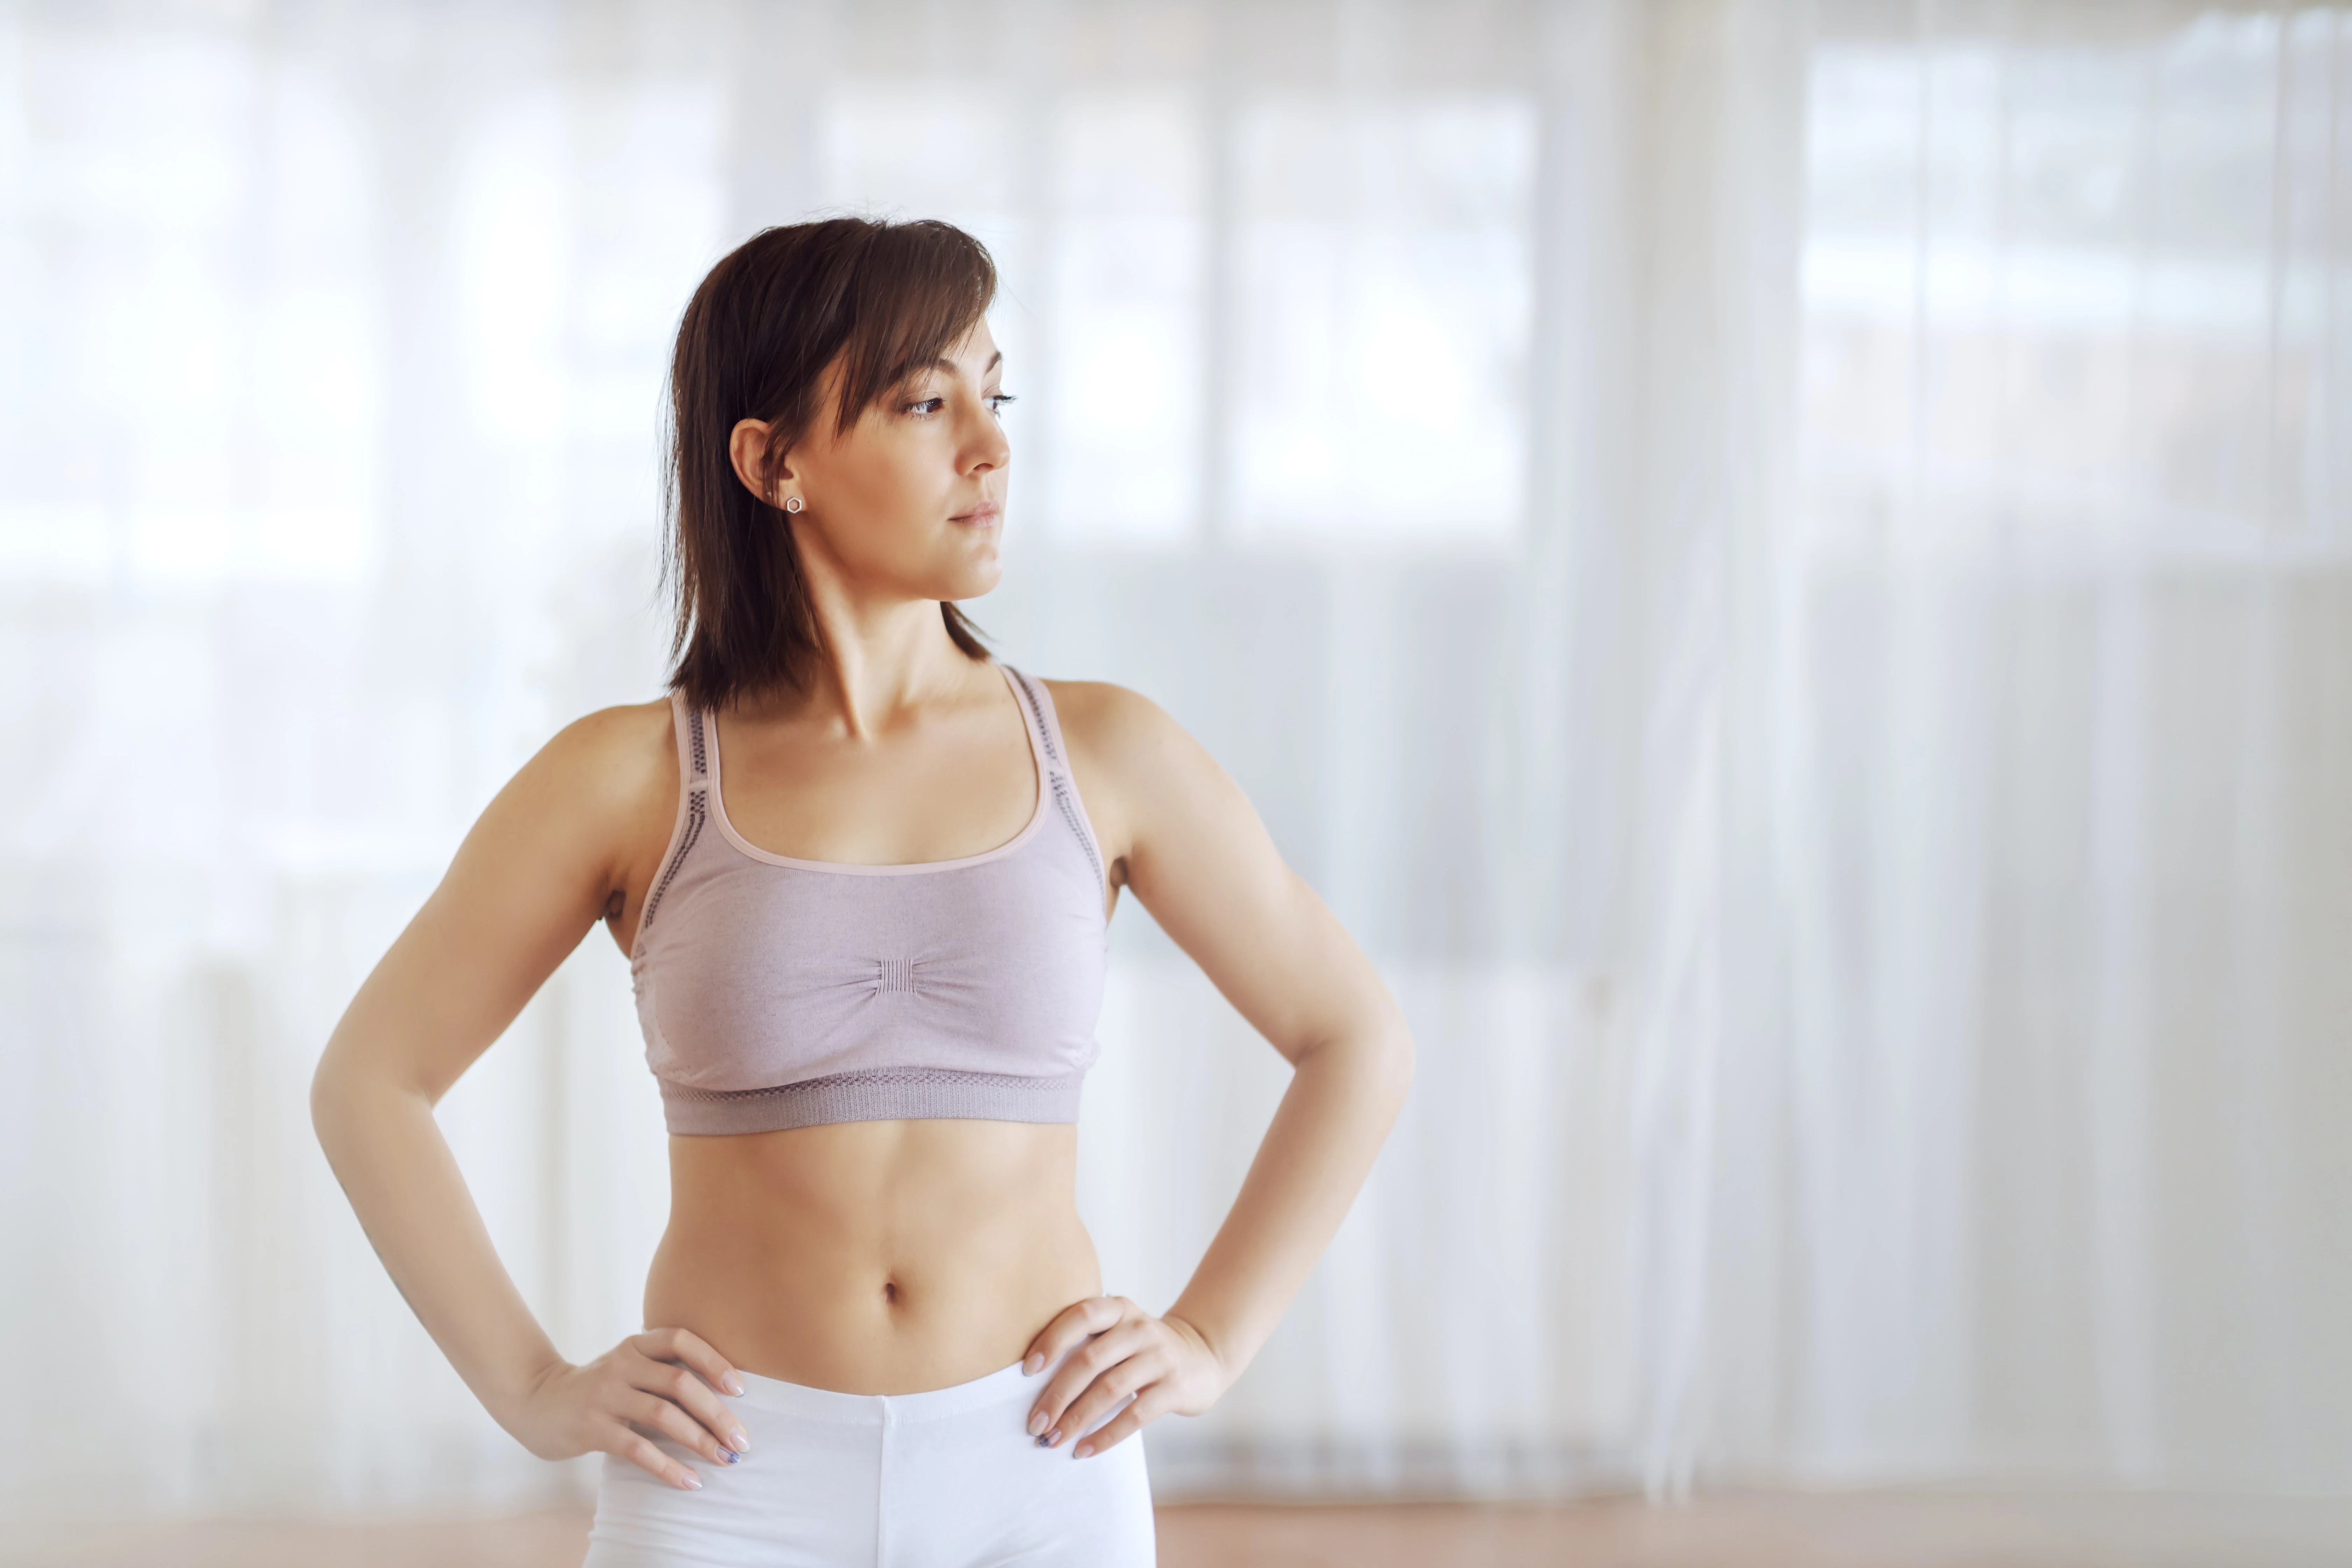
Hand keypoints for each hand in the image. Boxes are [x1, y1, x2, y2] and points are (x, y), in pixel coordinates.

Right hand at [505, 1327, 751, 1491]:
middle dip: (717, 1413)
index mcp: (635, 1344)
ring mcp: (605, 1395)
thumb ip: (662, 1370)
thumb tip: (722, 1395)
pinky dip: (668, 1467)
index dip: (714, 1361)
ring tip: (724, 1459)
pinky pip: (638, 1449)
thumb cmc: (597, 1386)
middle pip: (680, 1383)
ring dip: (700, 1440)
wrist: (536, 1401)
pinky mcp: (592, 1428)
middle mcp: (622, 1364)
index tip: (740, 1388)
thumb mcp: (627, 1365)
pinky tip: (689, 1481)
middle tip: (741, 1439)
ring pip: (663, 1415)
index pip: (681, 1340)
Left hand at [1021, 1295, 1228, 1458]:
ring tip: (1053, 1440)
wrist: (1201, 1358)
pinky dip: (1106, 1435)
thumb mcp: (1119, 1333)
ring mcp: (1160, 1356)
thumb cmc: (1141, 1350)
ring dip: (1076, 1419)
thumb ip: (1087, 1344)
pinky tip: (1085, 1450)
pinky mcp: (1174, 1387)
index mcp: (1120, 1309)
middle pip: (1090, 1360)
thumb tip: (1032, 1387)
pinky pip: (1135, 1414)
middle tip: (1035, 1423)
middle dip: (1057, 1395)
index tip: (1027, 1371)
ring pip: (1109, 1389)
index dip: (1052, 1340)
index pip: (1081, 1316)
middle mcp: (1140, 1328)